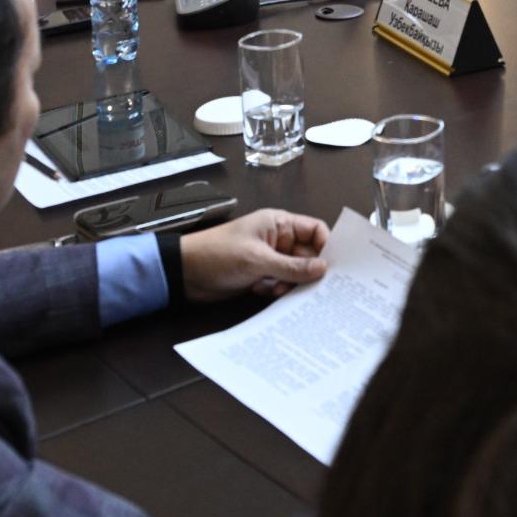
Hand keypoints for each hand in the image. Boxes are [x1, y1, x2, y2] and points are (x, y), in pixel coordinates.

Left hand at [180, 208, 329, 298]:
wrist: (185, 273)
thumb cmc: (218, 254)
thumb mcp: (257, 260)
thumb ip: (292, 266)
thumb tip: (323, 269)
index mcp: (279, 224)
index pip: (315, 230)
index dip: (326, 247)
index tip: (331, 268)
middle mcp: (278, 240)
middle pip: (308, 255)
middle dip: (308, 271)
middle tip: (313, 288)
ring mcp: (269, 258)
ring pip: (295, 273)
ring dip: (290, 284)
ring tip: (277, 290)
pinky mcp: (261, 275)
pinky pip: (281, 284)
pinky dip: (277, 291)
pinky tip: (264, 292)